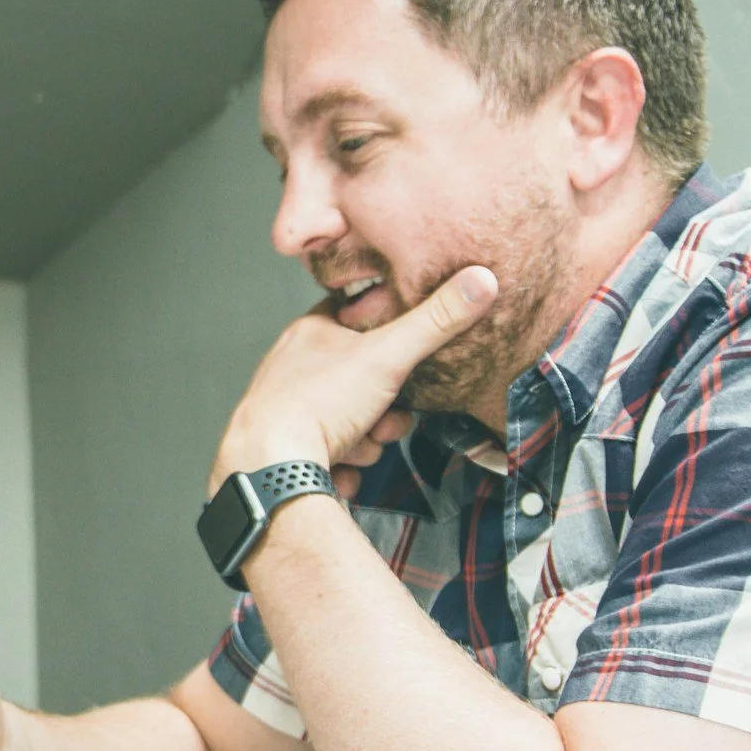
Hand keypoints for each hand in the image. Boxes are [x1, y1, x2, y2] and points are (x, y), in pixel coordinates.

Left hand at [211, 265, 497, 491]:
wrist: (270, 467)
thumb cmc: (318, 404)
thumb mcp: (387, 355)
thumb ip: (435, 321)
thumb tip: (480, 280)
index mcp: (311, 333)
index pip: (359, 319)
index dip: (390, 340)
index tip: (404, 360)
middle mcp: (293, 368)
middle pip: (363, 381)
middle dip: (384, 410)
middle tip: (384, 419)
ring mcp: (287, 411)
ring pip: (351, 422)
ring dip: (365, 442)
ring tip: (355, 446)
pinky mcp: (285, 451)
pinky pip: (330, 457)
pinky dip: (341, 467)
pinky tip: (337, 470)